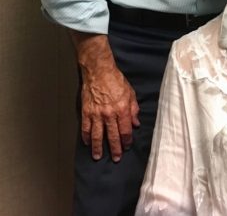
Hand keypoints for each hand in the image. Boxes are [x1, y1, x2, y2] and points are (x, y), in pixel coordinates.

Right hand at [71, 32, 139, 161]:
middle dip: (115, 149)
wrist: (99, 72)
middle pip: (112, 136)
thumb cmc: (116, 80)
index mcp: (122, 109)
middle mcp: (110, 114)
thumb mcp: (130, 93)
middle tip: (116, 158)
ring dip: (98, 148)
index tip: (127, 146)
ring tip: (98, 156)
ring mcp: (97, 114)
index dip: (126, 140)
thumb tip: (136, 123)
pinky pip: (86, 128)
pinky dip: (87, 137)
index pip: (125, 130)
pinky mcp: (86, 112)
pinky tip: (88, 143)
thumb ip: (134, 109)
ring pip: (98, 135)